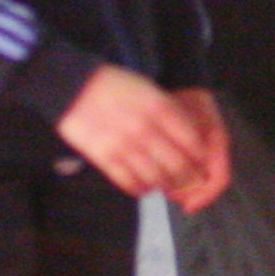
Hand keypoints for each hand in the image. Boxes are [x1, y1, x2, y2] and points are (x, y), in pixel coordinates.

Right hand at [58, 67, 229, 206]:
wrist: (73, 86)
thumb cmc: (113, 86)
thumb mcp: (148, 89)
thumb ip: (169, 112)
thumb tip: (190, 138)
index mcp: (159, 108)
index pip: (192, 142)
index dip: (201, 157)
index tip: (201, 162)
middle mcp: (145, 128)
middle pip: (179, 166)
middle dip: (189, 178)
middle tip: (190, 181)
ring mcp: (124, 145)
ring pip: (156, 179)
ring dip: (165, 186)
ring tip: (166, 184)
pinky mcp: (104, 158)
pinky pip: (130, 182)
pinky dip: (141, 189)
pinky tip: (144, 186)